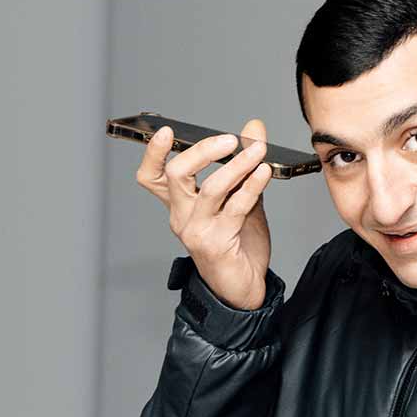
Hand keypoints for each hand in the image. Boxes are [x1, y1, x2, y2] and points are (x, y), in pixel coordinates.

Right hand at [136, 117, 274, 312]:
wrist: (242, 288)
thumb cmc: (237, 245)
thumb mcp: (241, 197)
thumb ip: (244, 165)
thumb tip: (254, 128)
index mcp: (180, 205)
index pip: (152, 177)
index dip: (153, 153)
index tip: (165, 132)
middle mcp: (182, 216)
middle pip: (176, 173)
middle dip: (204, 150)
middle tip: (230, 139)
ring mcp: (196, 231)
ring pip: (210, 188)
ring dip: (237, 165)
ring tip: (258, 151)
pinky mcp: (216, 243)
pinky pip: (235, 207)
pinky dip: (252, 186)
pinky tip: (264, 173)